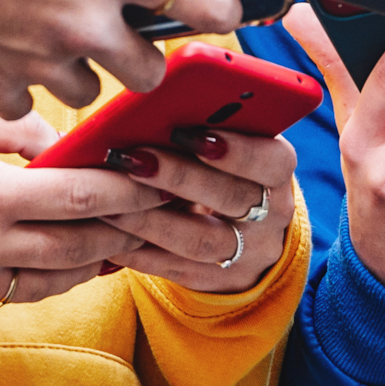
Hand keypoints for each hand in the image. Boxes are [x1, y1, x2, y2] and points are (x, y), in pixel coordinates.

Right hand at [0, 0, 239, 118]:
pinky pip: (25, 102)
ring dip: (82, 66)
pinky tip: (9, 47)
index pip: (203, 8)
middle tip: (123, 23)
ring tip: (54, 28)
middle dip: (144, 50)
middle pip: (150, 71)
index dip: (221, 8)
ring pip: (88, 90)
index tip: (218, 7)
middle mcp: (86, 24)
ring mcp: (38, 59)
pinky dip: (22, 81)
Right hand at [0, 102, 169, 319]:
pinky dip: (40, 277)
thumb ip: (9, 129)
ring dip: (91, 263)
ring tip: (121, 244)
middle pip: (76, 247)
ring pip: (50, 281)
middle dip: (124, 233)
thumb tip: (59, 144)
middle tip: (159, 220)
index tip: (161, 184)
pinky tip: (62, 263)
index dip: (128, 193)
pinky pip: (7, 292)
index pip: (79, 197)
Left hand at [92, 116, 300, 294]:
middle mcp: (273, 213)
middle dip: (178, 176)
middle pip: (232, 198)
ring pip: (201, 241)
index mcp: (278, 167)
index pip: (272, 159)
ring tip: (106, 199)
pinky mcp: (221, 281)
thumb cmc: (220, 166)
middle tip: (131, 156)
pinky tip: (107, 233)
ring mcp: (250, 253)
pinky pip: (178, 270)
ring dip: (149, 219)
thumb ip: (205, 123)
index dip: (234, 147)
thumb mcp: (227, 140)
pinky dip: (140, 252)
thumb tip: (151, 104)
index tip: (187, 130)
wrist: (243, 230)